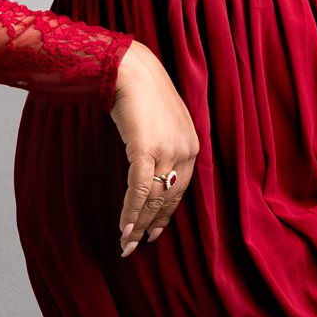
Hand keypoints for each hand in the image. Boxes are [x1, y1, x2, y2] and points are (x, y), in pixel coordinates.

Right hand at [109, 42, 199, 258]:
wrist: (131, 70)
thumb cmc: (142, 94)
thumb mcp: (162, 123)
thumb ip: (164, 147)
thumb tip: (153, 172)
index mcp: (193, 146)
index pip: (181, 190)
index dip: (166, 214)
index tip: (154, 231)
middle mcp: (185, 151)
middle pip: (168, 198)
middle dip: (151, 225)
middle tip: (136, 245)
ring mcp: (168, 151)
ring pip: (153, 198)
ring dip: (138, 224)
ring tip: (126, 244)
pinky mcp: (146, 150)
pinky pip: (140, 190)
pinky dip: (131, 212)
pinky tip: (124, 228)